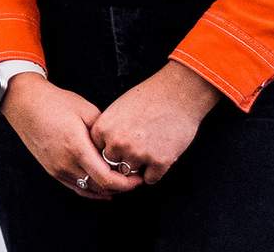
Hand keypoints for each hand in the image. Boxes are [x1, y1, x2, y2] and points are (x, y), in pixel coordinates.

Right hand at [1, 76, 143, 200]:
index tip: (138, 177)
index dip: (126, 183)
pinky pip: (76, 188)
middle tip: (134, 178)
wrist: (24, 103)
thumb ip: (104, 131)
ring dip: (107, 189)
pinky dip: (92, 190)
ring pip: (88, 190)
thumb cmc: (55, 102)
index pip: (106, 179)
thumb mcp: (85, 110)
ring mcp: (56, 169)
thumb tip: (120, 146)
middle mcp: (65, 163)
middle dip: (121, 187)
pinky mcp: (51, 170)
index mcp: (76, 147)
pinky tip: (104, 189)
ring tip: (122, 181)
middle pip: (100, 188)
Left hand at [89, 61, 223, 184]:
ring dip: (138, 168)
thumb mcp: (118, 109)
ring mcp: (138, 154)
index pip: (97, 152)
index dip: (110, 150)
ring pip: (130, 174)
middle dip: (122, 161)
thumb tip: (106, 150)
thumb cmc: (148, 98)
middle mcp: (117, 143)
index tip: (120, 144)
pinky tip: (160, 158)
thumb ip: (109, 130)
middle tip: (135, 152)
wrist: (177, 94)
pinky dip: (155, 173)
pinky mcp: (160, 162)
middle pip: (112, 165)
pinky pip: (151, 179)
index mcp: (104, 129)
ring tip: (148, 154)